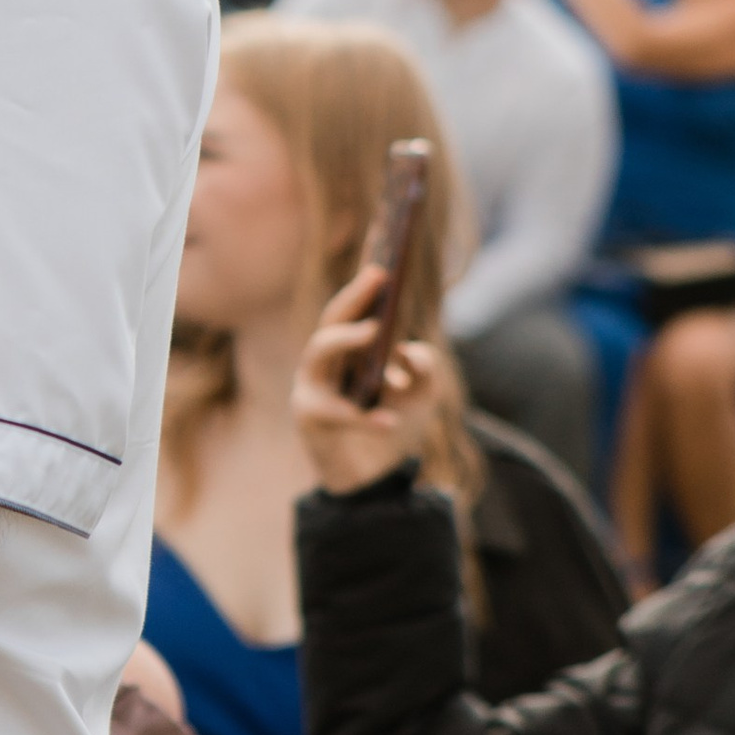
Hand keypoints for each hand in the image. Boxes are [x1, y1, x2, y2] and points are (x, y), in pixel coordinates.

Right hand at [291, 262, 444, 494]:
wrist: (377, 477)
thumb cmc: (395, 422)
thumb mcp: (424, 392)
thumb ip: (425, 367)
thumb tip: (407, 351)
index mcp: (352, 348)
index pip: (357, 307)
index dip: (366, 282)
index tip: (384, 257)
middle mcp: (327, 360)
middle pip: (333, 319)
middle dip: (354, 296)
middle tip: (378, 275)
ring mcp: (313, 386)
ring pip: (319, 351)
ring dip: (345, 340)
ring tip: (374, 333)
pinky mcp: (309, 417)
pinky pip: (334, 411)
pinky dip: (363, 416)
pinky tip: (388, 421)